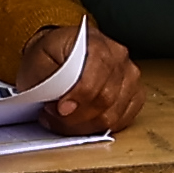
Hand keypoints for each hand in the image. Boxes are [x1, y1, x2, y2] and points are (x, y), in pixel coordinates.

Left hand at [15, 20, 143, 133]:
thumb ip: (49, 78)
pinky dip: (99, 127)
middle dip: (76, 116)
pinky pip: (122, 120)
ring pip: (113, 116)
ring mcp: (129, 77)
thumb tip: (61, 100)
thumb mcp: (39, 58)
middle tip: (54, 115)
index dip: (77, 100)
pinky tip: (82, 122)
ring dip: (84, 125)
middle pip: (105, 100)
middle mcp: (119, 59)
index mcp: (97, 45)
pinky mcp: (134, 94)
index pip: (93, 80)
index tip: (60, 109)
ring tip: (64, 119)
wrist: (62, 50)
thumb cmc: (51, 53)